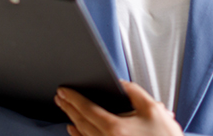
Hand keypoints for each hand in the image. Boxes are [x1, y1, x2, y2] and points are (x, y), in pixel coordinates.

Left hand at [54, 80, 183, 135]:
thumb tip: (120, 83)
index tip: (63, 90)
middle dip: (68, 107)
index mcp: (115, 128)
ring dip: (71, 119)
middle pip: (80, 122)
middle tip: (59, 97)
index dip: (73, 98)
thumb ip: (134, 92)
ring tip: (64, 108)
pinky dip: (78, 135)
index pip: (87, 109)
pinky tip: (74, 129)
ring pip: (82, 134)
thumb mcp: (153, 109)